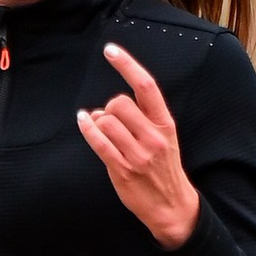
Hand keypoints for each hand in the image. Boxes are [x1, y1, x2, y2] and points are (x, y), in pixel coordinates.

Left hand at [78, 44, 200, 247]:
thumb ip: (142, 118)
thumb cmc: (164, 169)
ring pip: (106, 121)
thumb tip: (105, 106)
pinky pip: (99, 142)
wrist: (172, 206)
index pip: (146, 86)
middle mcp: (153, 136)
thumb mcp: (164, 138)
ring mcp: (138, 154)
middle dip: (109, 107)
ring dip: (99, 122)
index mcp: (165, 124)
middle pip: (119, 102)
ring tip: (103, 130)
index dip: (126, 65)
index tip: (110, 50)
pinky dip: (88, 129)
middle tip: (111, 120)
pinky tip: (83, 121)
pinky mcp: (122, 170)